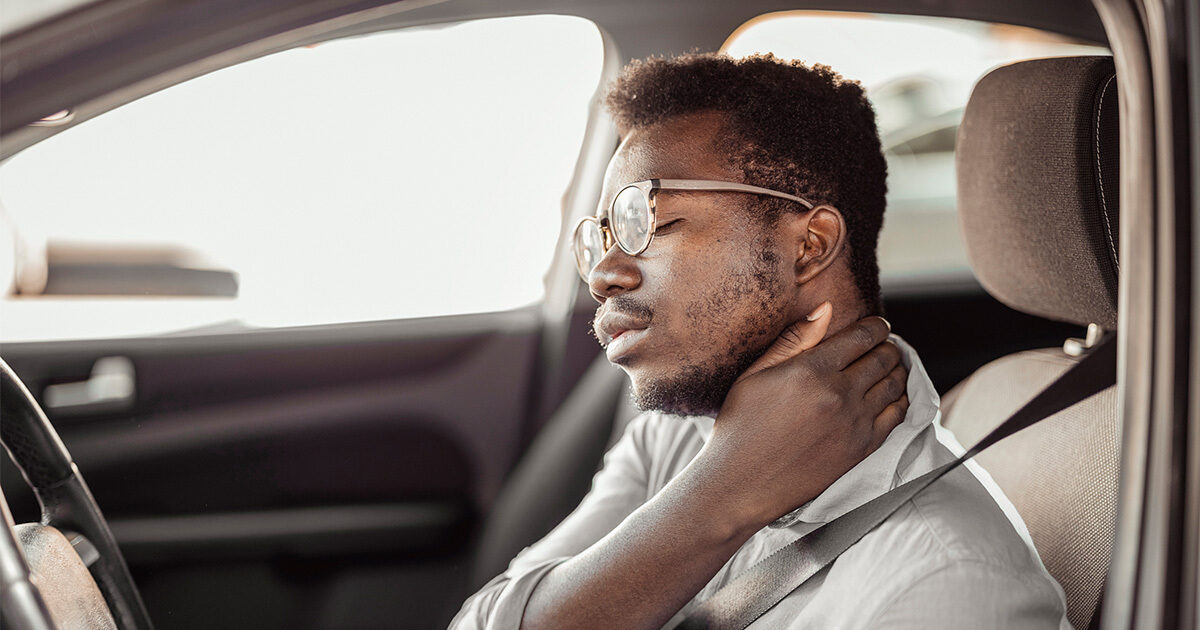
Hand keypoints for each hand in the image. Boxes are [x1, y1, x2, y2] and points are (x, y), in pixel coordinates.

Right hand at [689, 303, 909, 532]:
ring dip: (896, 370)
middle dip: (887, 346)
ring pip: (895, 385)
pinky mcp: (861, 449)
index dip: (877, 326)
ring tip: (889, 367)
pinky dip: (900, 400)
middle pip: (884, 358)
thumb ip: (794, 339)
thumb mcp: (755, 374)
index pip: (863, 336)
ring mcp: (854, 423)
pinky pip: (897, 416)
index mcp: (812, 370)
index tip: (878, 326)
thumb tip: (827, 308)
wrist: (740, 484)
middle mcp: (839, 394)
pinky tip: (891, 396)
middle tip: (883, 346)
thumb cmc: (739, 425)